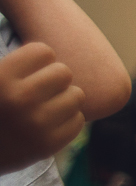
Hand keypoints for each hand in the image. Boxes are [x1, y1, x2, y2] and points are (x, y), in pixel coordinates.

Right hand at [0, 42, 85, 171]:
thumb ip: (15, 63)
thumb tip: (43, 40)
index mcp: (1, 78)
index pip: (44, 51)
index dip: (38, 60)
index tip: (29, 70)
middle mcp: (20, 100)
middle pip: (64, 72)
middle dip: (53, 80)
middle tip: (39, 90)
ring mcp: (36, 125)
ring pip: (77, 95)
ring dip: (64, 99)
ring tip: (44, 107)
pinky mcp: (49, 146)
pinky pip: (78, 120)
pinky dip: (67, 121)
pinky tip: (48, 124)